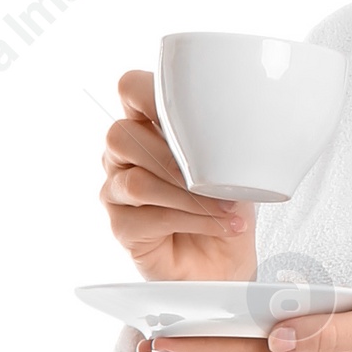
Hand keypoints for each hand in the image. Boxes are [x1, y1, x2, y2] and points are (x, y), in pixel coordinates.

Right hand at [101, 68, 255, 281]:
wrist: (227, 262)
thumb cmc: (225, 208)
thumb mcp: (235, 166)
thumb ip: (221, 141)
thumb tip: (232, 131)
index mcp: (148, 126)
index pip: (130, 89)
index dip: (147, 93)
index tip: (184, 113)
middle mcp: (124, 155)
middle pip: (121, 135)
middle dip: (172, 157)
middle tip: (213, 177)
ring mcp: (117, 191)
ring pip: (137, 182)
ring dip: (188, 196)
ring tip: (226, 209)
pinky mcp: (122, 227)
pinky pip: (147, 217)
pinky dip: (190, 221)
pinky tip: (218, 225)